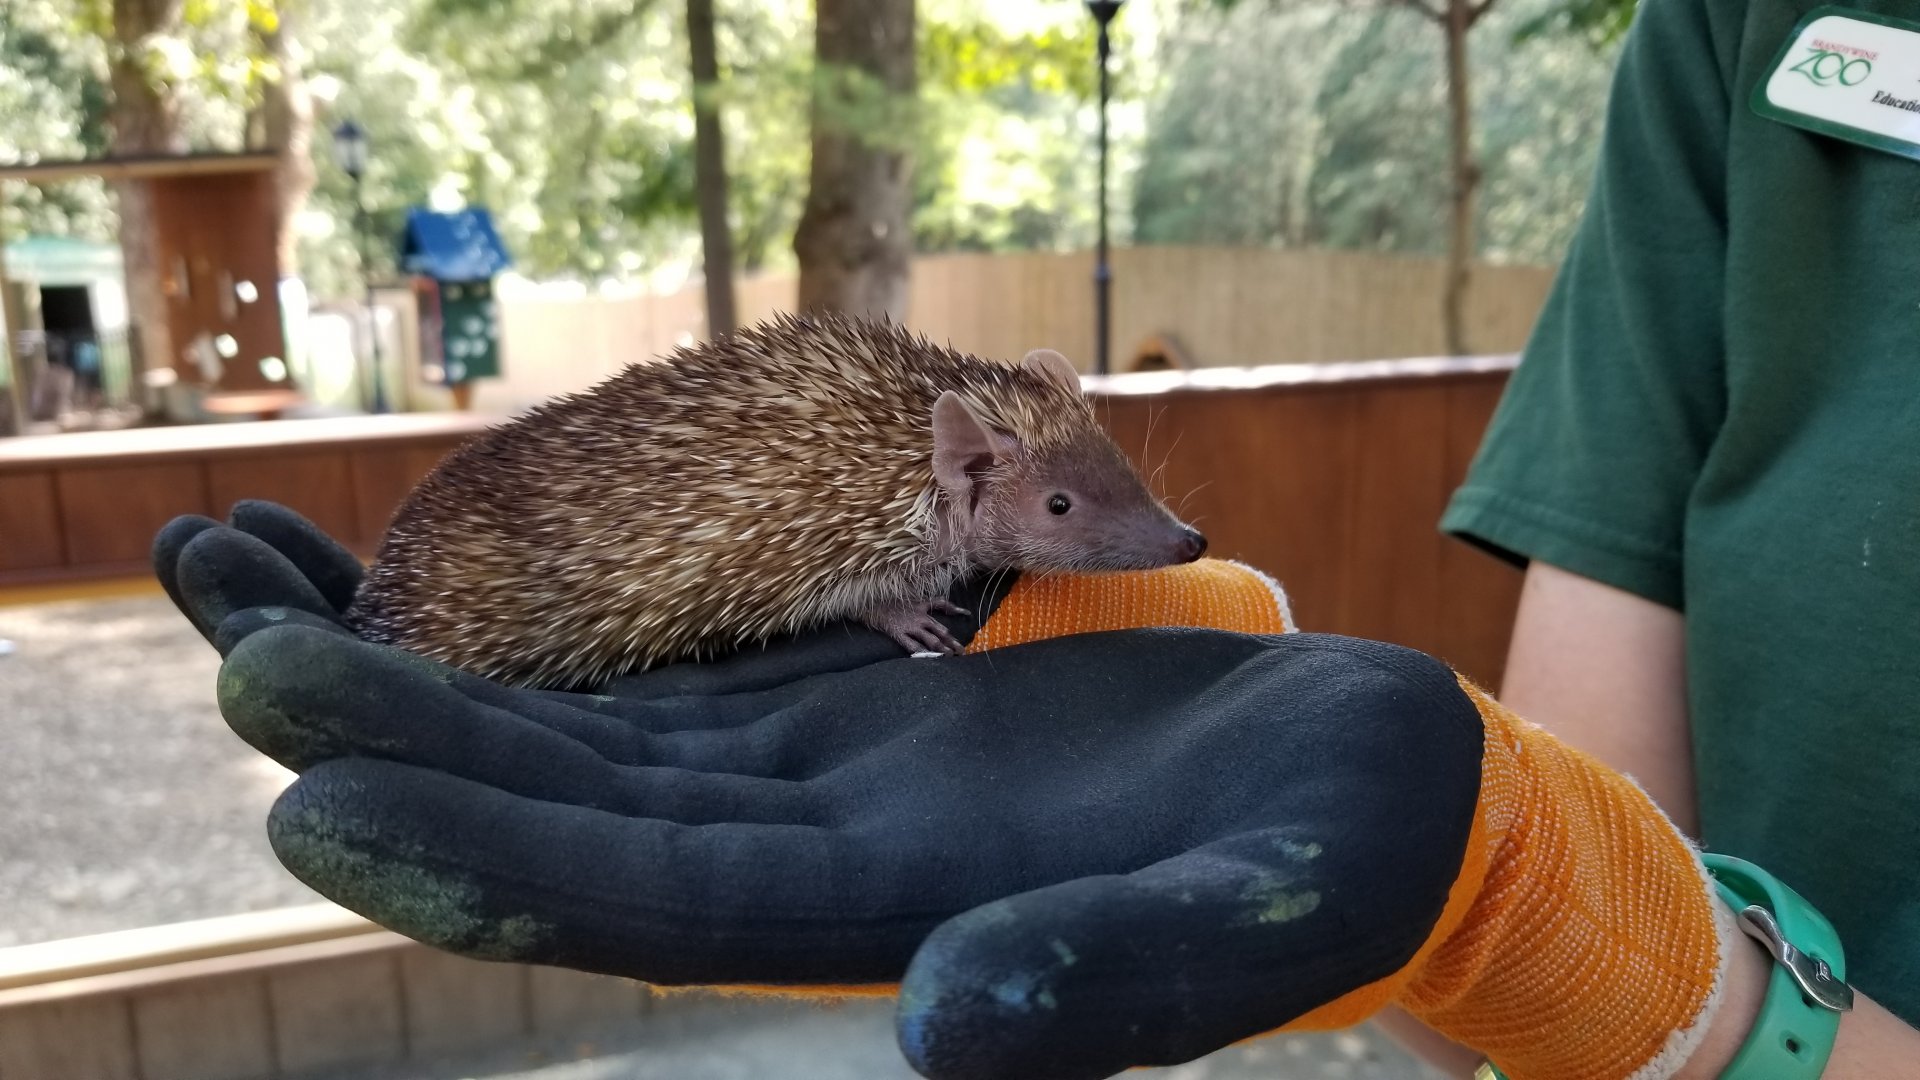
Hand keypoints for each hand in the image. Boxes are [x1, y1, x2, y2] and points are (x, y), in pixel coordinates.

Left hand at [154, 504, 1729, 1079]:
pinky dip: (539, 637)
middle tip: (222, 626)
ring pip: (581, 735)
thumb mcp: (1256, 913)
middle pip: (563, 806)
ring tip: (255, 587)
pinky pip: (659, 679)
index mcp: (892, 913)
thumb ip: (1110, 980)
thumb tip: (944, 1033)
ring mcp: (820, 781)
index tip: (307, 786)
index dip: (478, 848)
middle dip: (391, 731)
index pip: (641, 898)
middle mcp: (817, 859)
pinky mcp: (845, 715)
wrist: (1370, 792)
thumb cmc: (1339, 848)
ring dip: (424, 672)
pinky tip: (435, 588)